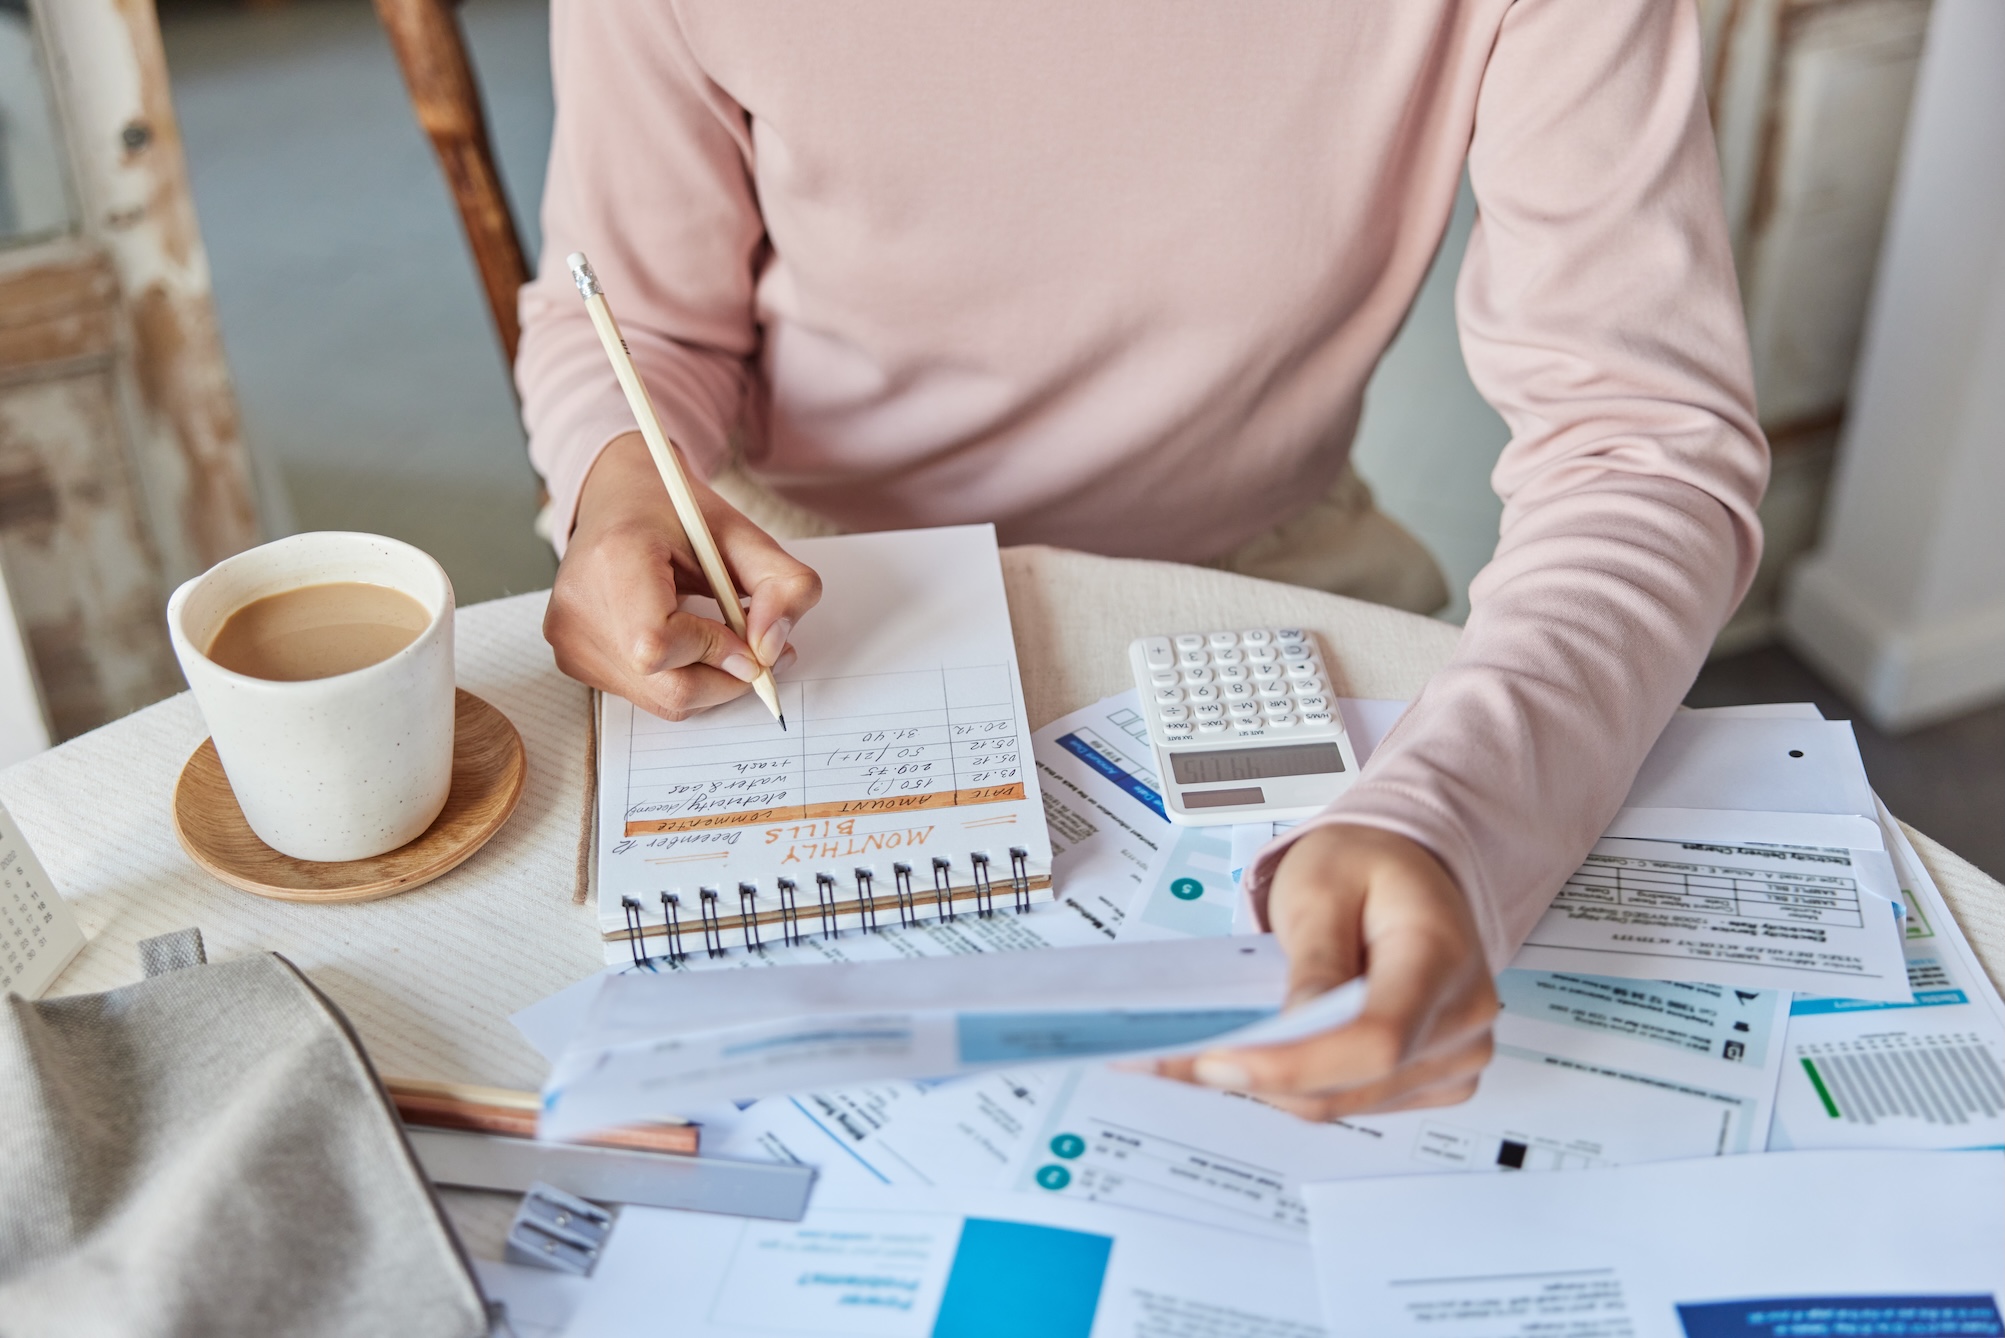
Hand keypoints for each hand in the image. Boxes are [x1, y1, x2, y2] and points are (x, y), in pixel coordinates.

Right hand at [545, 433, 821, 719]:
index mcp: (614, 560)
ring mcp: (569, 639)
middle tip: (752, 647)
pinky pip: (644, 695)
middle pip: (666, 687)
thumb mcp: (744, 535)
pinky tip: (682, 641)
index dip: (714, 651)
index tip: (747, 638)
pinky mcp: (572, 659)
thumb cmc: (676, 516)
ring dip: (707, 679)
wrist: (619, 500)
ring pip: (662, 700)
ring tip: (716, 634)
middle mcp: (579, 606)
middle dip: (726, 677)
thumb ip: (783, 586)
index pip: (657, 643)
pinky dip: (679, 678)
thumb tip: (772, 651)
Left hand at [1154, 824, 1497, 1119]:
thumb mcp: (1321, 887)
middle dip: (1259, 1076)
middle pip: (1352, 1083)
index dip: (1294, 1063)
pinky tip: (1259, 1054)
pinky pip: (1352, 1101)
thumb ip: (1312, 960)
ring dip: (1269, 1085)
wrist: (1408, 871)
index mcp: (1441, 958)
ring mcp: (1454, 1058)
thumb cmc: (1368, 869)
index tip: (1219, 1060)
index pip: (1377, 1038)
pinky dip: (1297, 1084)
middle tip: (1178, 1059)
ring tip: (1203, 1054)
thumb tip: (1290, 1031)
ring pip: (1343, 1102)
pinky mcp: (1432, 1081)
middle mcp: (1462, 1020)